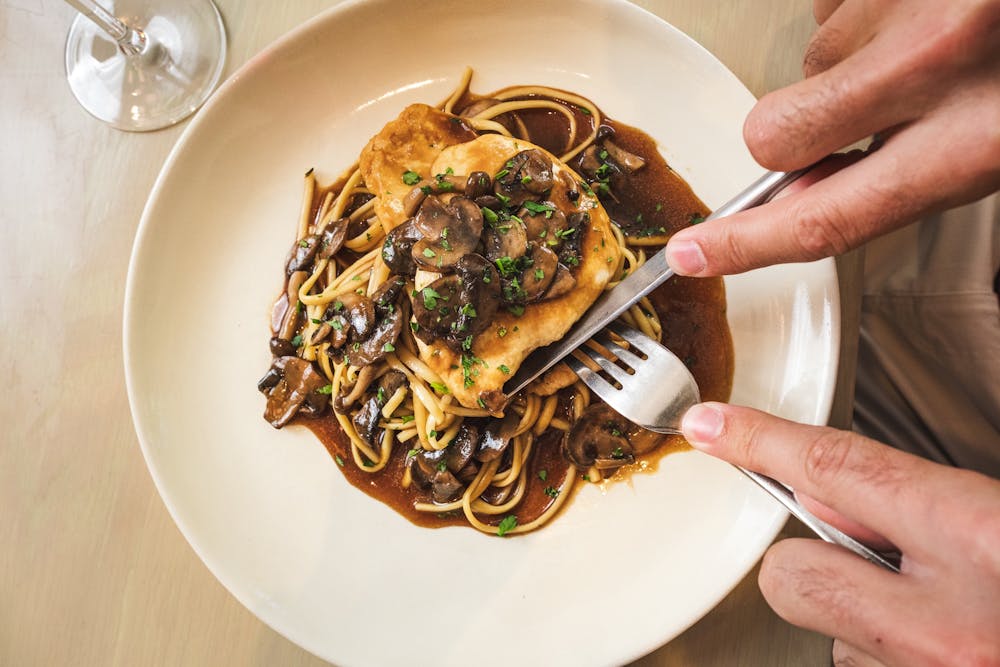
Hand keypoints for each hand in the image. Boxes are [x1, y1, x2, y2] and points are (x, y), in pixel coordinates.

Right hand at [666, 0, 999, 275]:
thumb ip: (920, 173)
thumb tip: (820, 193)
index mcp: (984, 134)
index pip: (827, 216)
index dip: (747, 245)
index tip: (694, 254)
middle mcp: (937, 58)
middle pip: (776, 133)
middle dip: (789, 136)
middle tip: (839, 121)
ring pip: (809, 60)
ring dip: (849, 61)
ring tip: (932, 35)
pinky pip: (831, 2)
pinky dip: (867, 9)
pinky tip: (924, 0)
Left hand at [681, 402, 999, 665]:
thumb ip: (916, 497)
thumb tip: (819, 488)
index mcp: (981, 541)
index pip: (835, 470)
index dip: (761, 441)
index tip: (710, 426)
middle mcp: (946, 627)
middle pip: (790, 573)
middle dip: (813, 560)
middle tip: (876, 561)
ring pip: (827, 630)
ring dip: (862, 615)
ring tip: (942, 613)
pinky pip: (859, 666)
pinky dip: (885, 653)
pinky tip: (939, 642)